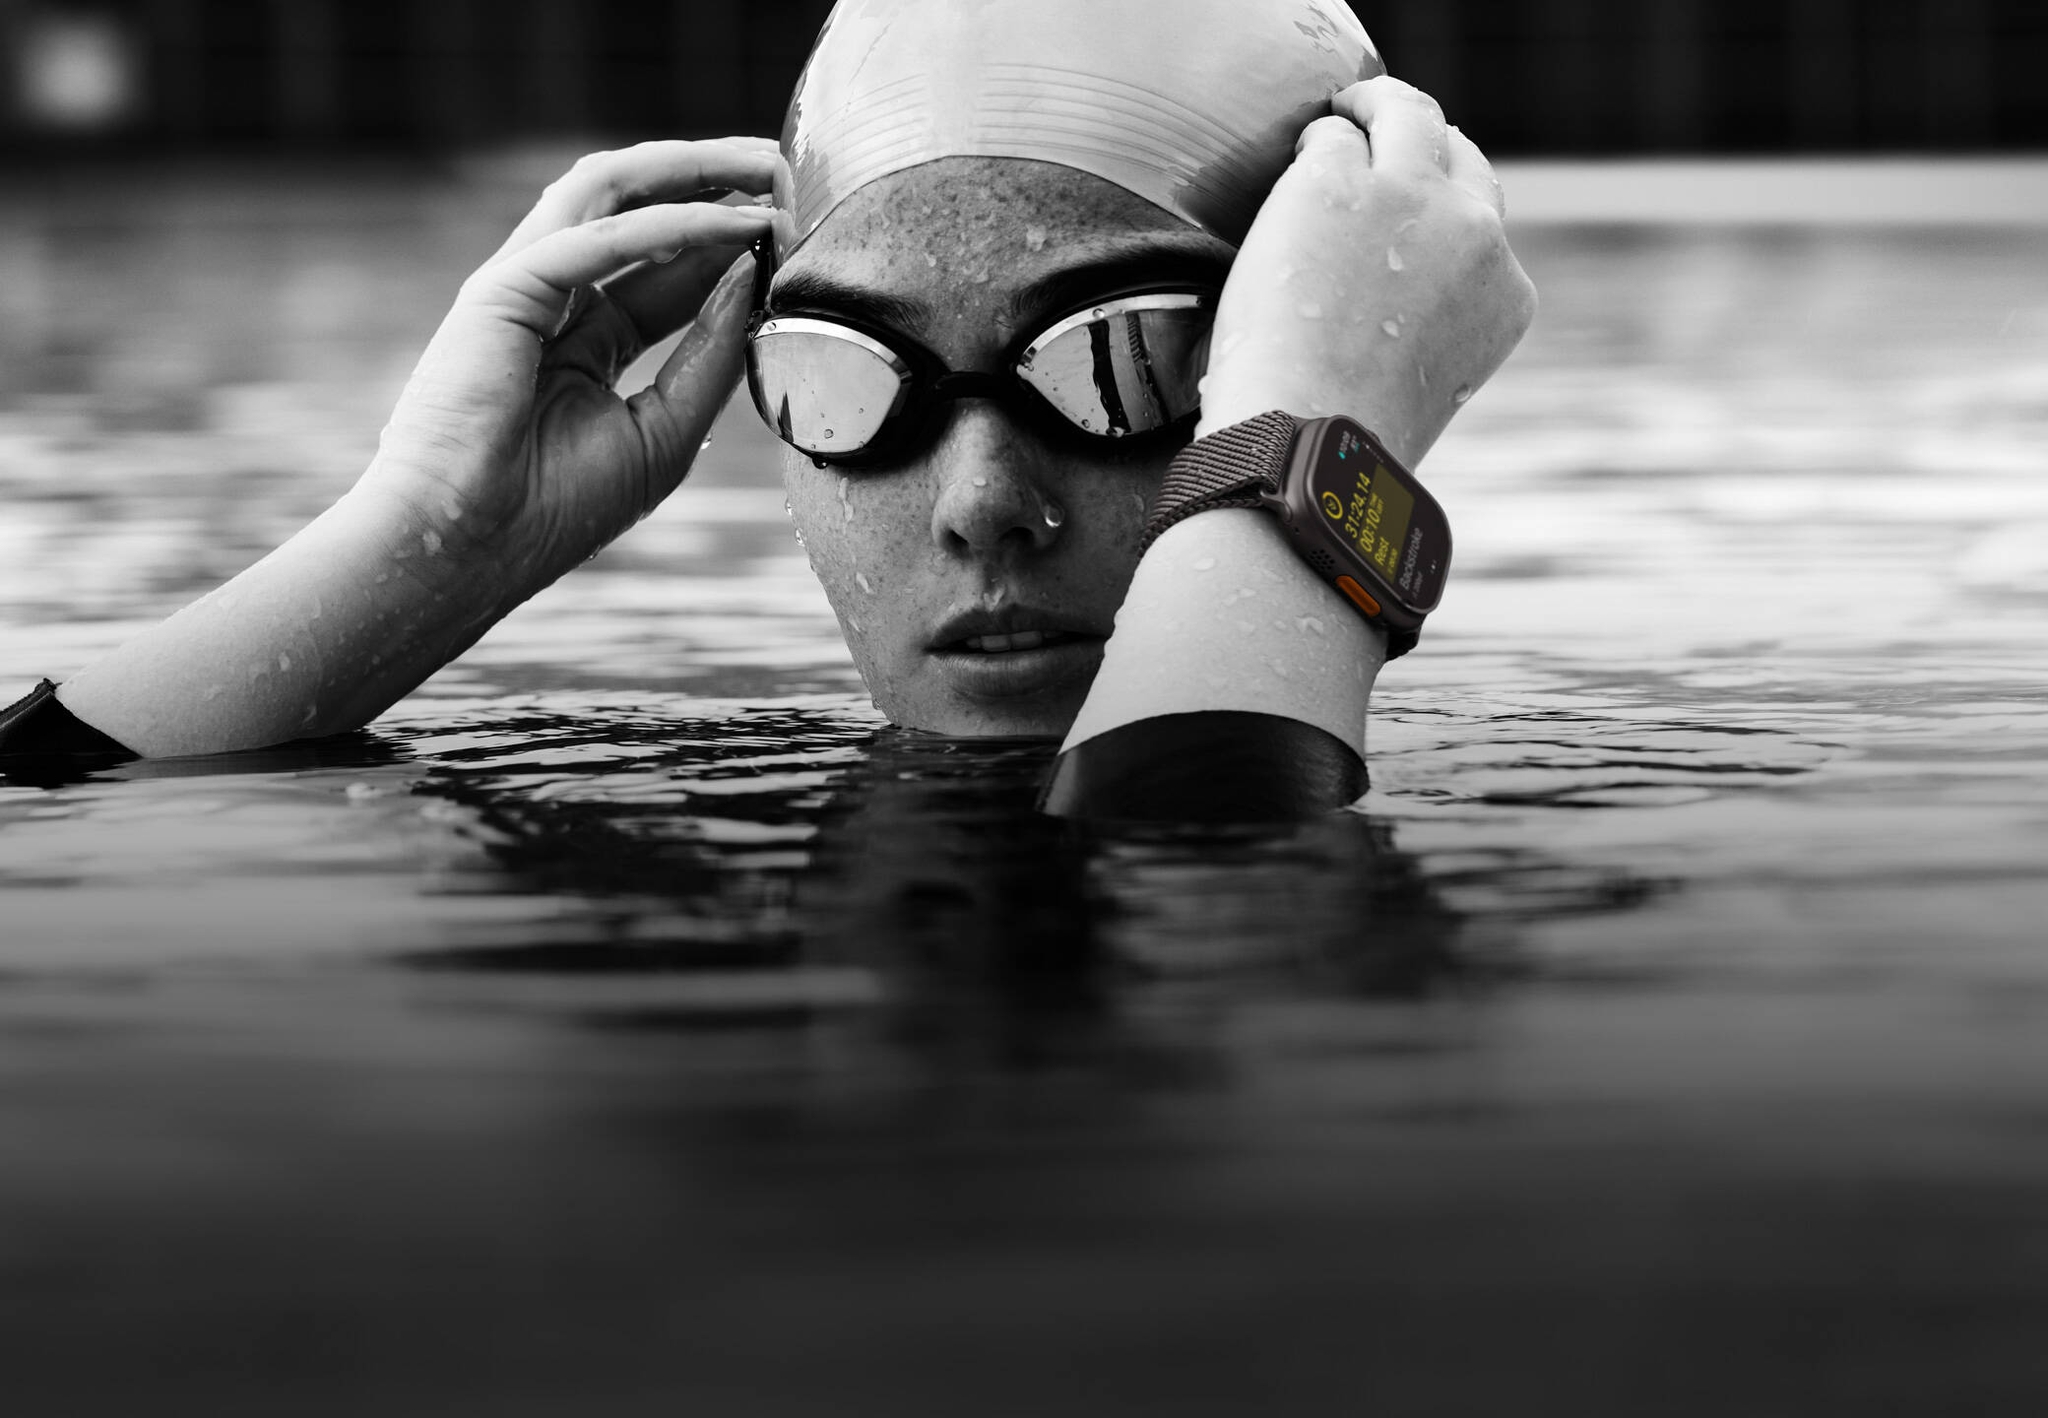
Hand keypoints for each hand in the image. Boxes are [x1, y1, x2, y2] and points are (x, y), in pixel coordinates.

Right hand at [357, 138, 780, 608]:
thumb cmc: (554, 509)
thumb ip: (708, 355)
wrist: (467, 549)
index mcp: (587, 343)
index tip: (797, 227)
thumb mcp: (663, 430)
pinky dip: (665, 226)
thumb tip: (750, 275)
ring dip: (691, 172)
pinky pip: (594, 238)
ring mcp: (524, 288)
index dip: (731, 244)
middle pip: (642, 213)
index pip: (668, 271)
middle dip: (715, 183)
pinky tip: (724, 224)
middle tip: (787, 168)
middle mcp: (554, 302)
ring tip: (762, 166)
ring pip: (609, 193)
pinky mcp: (501, 290)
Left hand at [1198, 77, 1536, 465]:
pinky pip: (1331, 137)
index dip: (1445, 210)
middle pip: (1459, 156)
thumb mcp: (1426, 381)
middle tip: (1383, 130)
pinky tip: (1298, 156)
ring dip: (1377, 106)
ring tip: (1347, 109)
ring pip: (1406, 116)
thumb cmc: (1345, 434)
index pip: (1484, 227)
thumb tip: (1390, 297)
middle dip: (1426, 142)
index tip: (1415, 207)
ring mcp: (1408, 199)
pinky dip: (1314, 144)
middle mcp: (1474, 235)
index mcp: (1505, 296)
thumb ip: (1430, 322)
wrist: (1304, 436)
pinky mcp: (1338, 181)